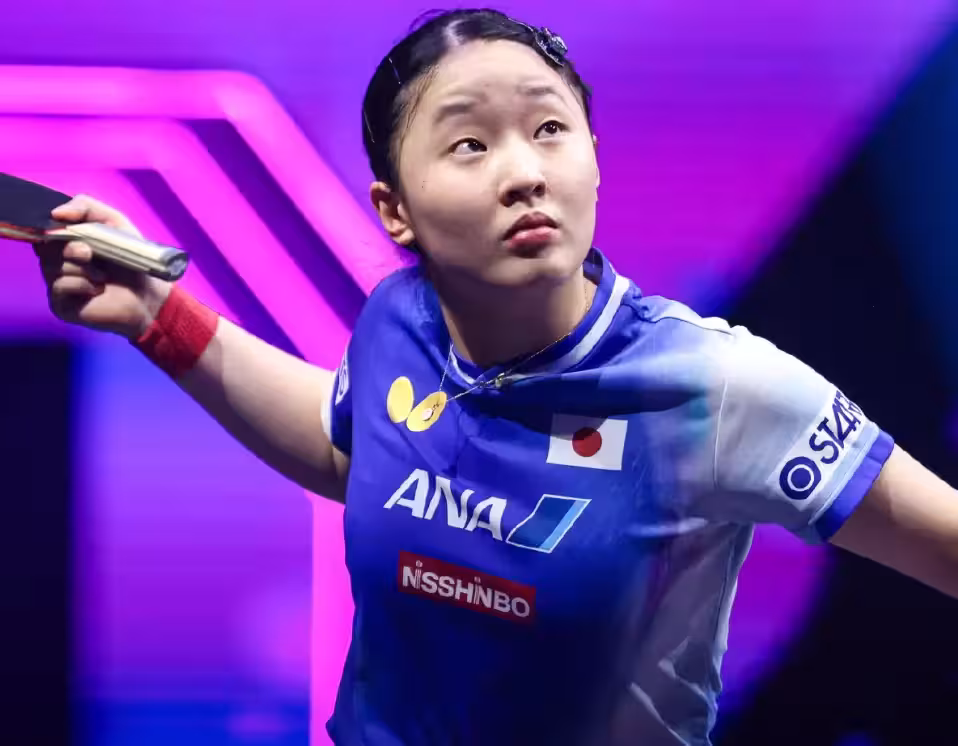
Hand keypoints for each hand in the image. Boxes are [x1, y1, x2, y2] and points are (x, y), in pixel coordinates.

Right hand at [35, 195, 170, 338]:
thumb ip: (86, 206)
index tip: (69, 228)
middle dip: (70, 247)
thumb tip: (56, 212)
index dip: (54, 228)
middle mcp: (56, 263)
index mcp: (66, 242)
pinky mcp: (61, 305)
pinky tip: (98, 289)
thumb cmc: (131, 257)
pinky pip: (60, 286)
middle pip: (45, 248)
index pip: (43, 230)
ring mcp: (57, 284)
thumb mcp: (113, 221)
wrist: (149, 293)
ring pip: (52, 267)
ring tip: (102, 275)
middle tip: (89, 253)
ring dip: (82, 268)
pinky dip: (82, 284)